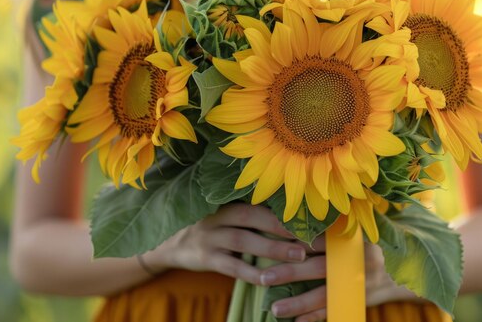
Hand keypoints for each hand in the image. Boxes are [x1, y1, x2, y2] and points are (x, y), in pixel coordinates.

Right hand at [142, 203, 306, 283]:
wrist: (171, 243)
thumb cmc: (210, 229)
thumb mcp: (225, 216)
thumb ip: (250, 214)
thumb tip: (290, 215)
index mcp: (226, 201)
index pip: (258, 201)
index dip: (284, 209)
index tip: (310, 216)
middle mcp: (218, 215)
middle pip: (252, 216)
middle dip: (282, 226)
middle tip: (310, 236)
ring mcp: (210, 236)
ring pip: (244, 240)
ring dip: (273, 248)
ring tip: (298, 256)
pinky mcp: (205, 258)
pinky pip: (231, 266)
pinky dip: (251, 273)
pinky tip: (268, 280)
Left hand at [259, 240, 419, 321]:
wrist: (401, 269)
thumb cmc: (367, 244)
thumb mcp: (355, 230)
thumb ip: (331, 226)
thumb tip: (293, 218)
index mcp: (351, 239)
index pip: (320, 238)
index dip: (297, 240)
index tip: (273, 240)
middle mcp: (355, 261)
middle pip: (318, 267)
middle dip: (290, 273)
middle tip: (264, 277)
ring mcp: (357, 283)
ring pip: (323, 295)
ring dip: (298, 303)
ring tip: (275, 308)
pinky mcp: (356, 300)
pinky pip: (333, 311)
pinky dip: (315, 318)